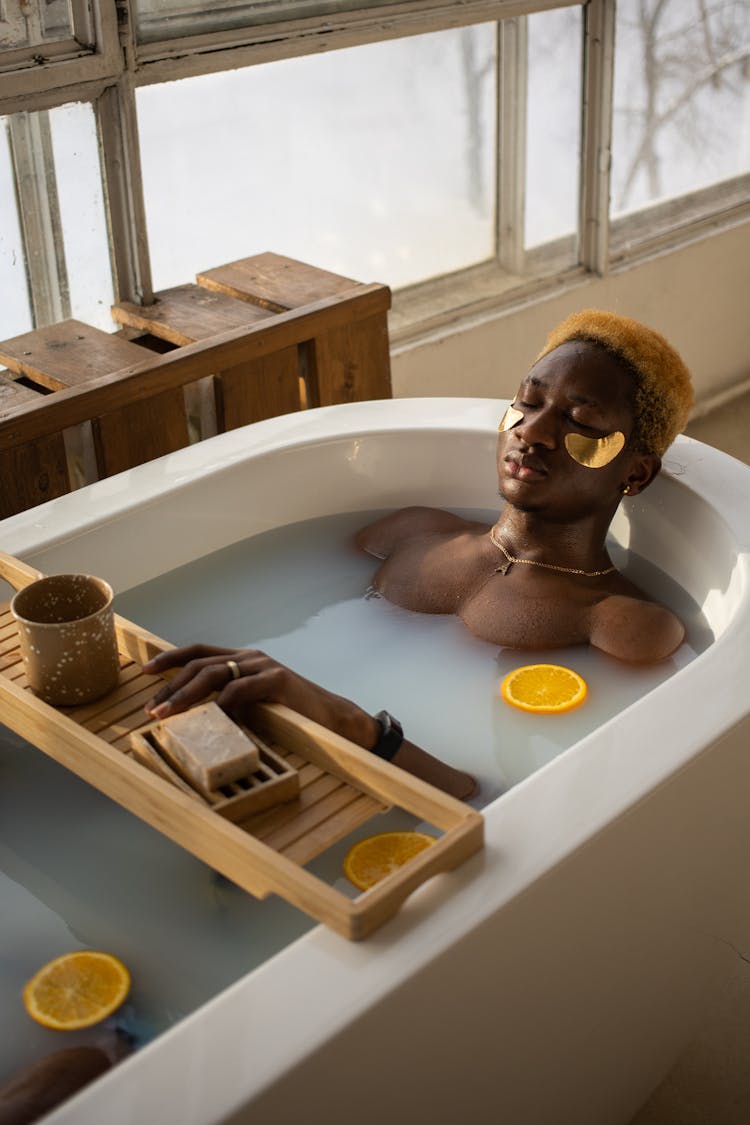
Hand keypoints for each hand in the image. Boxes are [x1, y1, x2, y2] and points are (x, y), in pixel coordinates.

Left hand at [143, 645, 378, 746]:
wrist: (333, 718)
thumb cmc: (292, 715)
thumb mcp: (254, 705)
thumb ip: (229, 704)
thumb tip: (193, 719)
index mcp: (242, 660)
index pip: (199, 652)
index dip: (170, 659)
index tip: (145, 672)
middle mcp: (250, 657)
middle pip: (199, 663)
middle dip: (170, 685)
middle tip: (151, 709)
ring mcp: (264, 666)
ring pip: (214, 674)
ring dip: (185, 695)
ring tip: (167, 714)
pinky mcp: (277, 680)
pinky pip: (240, 689)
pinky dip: (222, 704)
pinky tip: (211, 718)